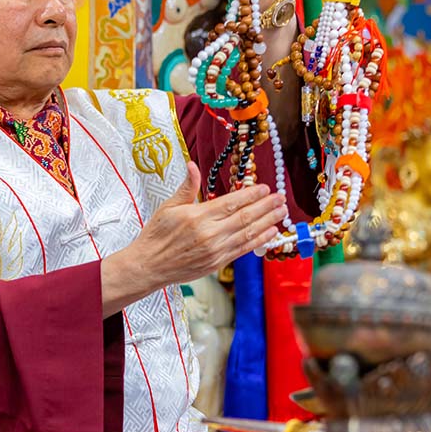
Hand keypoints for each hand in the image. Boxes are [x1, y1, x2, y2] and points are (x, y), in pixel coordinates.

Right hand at [100, 162, 286, 315]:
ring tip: (281, 213)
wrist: (149, 265)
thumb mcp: (168, 206)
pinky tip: (270, 233)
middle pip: (245, 217)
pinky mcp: (217, 263)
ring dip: (267, 222)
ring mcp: (215, 250)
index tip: (265, 188)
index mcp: (198, 216)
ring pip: (248, 233)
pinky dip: (258, 241)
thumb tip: (193, 165)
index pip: (232, 202)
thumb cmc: (157, 235)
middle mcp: (210, 234)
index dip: (251, 195)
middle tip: (281, 198)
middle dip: (265, 206)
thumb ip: (187, 187)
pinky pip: (243, 249)